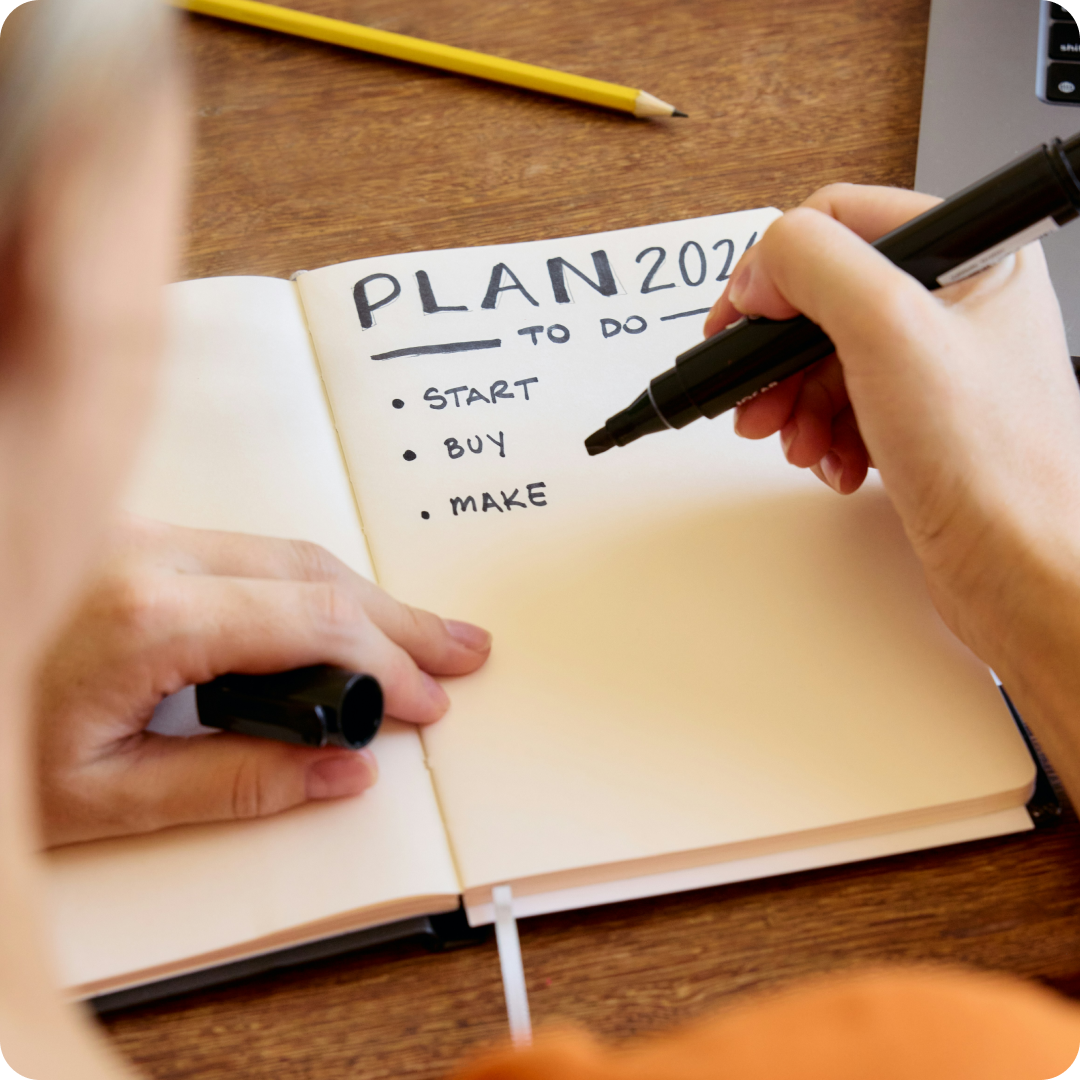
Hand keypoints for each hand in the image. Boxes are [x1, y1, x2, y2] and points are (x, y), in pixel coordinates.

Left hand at [34, 516, 491, 846]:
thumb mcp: (102, 798)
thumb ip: (233, 785)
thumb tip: (338, 771)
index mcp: (147, 616)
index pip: (310, 621)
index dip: (384, 661)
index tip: (422, 701)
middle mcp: (151, 555)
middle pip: (315, 572)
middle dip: (400, 617)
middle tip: (458, 650)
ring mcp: (144, 536)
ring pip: (288, 553)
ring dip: (364, 599)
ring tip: (421, 635)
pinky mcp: (140, 541)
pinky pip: (253, 554)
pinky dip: (315, 588)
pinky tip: (343, 615)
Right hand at [704, 184, 1079, 659]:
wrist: (1018, 571)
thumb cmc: (993, 463)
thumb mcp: (889, 331)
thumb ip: (815, 265)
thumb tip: (763, 262)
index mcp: (971, 255)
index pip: (842, 222)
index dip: (777, 267)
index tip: (744, 317)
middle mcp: (957, 305)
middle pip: (824, 300)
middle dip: (779, 355)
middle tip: (757, 392)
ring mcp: (937, 367)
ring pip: (825, 360)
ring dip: (794, 404)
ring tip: (798, 442)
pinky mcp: (918, 421)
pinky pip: (842, 409)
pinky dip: (823, 438)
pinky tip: (836, 464)